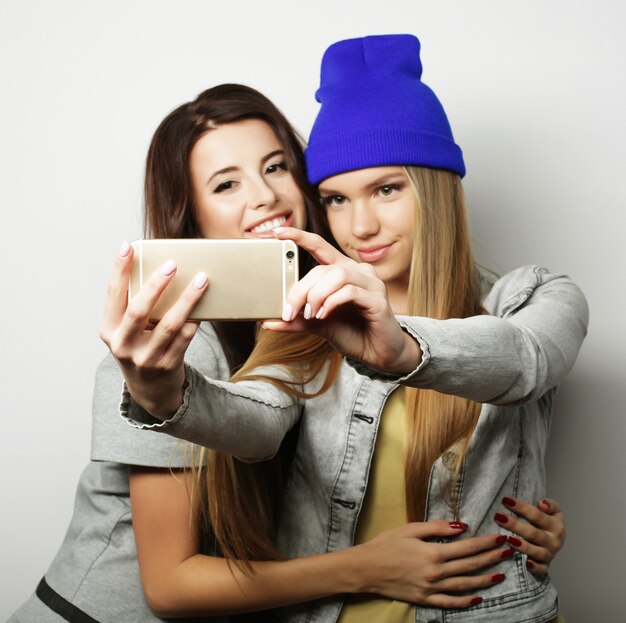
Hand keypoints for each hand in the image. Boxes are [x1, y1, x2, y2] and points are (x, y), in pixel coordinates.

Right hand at [99, 242, 207, 418]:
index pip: (112, 295)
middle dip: (156, 285)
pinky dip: (195, 321)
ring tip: (202, 280)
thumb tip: (161, 269)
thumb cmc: (140, 349)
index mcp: (109, 331)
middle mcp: (123, 345)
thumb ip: (136, 308)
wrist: (150, 391)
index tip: (128, 247)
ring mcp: (145, 359)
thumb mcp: (128, 332)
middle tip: (173, 264)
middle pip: (139, 310)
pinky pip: (185, 339)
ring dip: (187, 299)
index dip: (119, 270)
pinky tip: (205, 307)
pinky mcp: (168, 366)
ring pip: (169, 324)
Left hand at [263, 228, 421, 373]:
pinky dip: (332, 302)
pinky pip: (350, 291)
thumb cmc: (352, 333)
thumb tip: (268, 321)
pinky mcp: (378, 300)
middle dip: (301, 289)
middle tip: (289, 310)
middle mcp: (359, 272)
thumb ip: (297, 320)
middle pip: (323, 269)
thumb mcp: (318, 324)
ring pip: (337, 275)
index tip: (278, 232)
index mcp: (343, 271)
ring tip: (311, 314)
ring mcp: (371, 284)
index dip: (300, 237)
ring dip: (317, 295)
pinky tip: (324, 315)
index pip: (321, 246)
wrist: (378, 354)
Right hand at [353, 520, 511, 607]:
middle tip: (508, 552)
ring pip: (464, 585)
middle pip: (470, 566)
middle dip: (491, 558)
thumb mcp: (410, 529)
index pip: (466, 547)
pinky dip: (465, 601)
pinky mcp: (425, 599)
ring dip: (484, 580)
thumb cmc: (386, 545)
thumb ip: (437, 528)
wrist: (366, 569)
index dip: (485, 543)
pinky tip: (477, 596)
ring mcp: (431, 589)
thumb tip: (462, 526)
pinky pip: (450, 602)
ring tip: (500, 574)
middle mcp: (435, 573)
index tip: (500, 538)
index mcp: (433, 553)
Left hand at [494, 496, 564, 574]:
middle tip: (499, 517)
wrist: (555, 539)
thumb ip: (550, 505)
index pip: (537, 515)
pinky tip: (525, 563)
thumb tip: (543, 504)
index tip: (505, 500)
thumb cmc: (548, 521)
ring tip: (508, 539)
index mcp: (556, 525)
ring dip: (523, 546)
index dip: (521, 507)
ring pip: (536, 551)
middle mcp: (554, 540)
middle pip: (533, 533)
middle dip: (515, 525)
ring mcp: (550, 554)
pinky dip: (534, 567)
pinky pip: (541, 569)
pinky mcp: (545, 565)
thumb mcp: (553, 510)